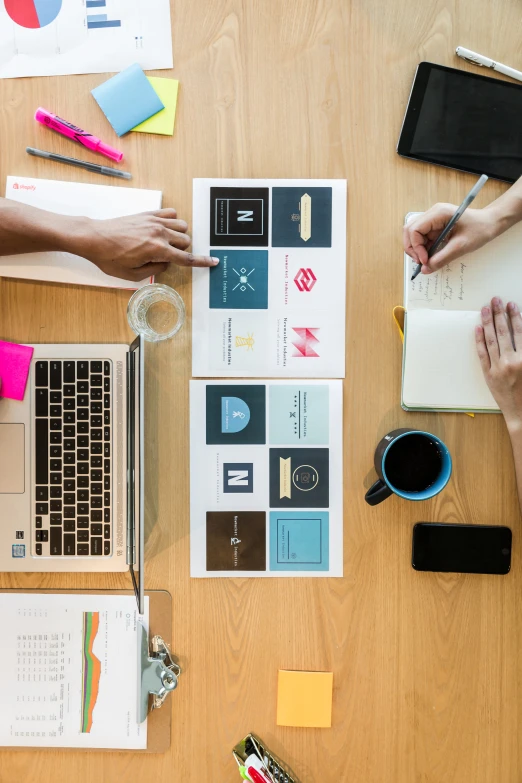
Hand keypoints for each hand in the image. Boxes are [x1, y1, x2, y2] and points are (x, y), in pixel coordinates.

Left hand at [72, 209, 218, 280]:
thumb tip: (165, 263)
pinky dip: (172, 221)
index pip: (186, 258)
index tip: (213, 262)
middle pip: (186, 240)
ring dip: (179, 236)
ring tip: (166, 243)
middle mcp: (159, 233)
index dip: (202, 262)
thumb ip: (154, 270)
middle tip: (167, 256)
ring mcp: (154, 221)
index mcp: (157, 250)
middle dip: (182, 250)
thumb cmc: (110, 258)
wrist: (93, 238)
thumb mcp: (132, 275)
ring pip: (182, 226)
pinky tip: (163, 229)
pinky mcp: (147, 214)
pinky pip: (171, 213)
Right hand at [403, 204, 498, 274]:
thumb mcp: (461, 246)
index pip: (414, 229)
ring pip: (414, 235)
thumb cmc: (479, 230)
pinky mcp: (435, 226)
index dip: (416, 246)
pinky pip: (423, 238)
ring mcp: (433, 220)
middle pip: (410, 231)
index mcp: (438, 213)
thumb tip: (426, 269)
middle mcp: (432, 214)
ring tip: (427, 260)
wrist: (490, 223)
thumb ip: (441, 258)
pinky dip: (424, 249)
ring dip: (417, 249)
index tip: (425, 260)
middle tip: (422, 262)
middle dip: (413, 248)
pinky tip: (431, 256)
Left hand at [475, 297, 521, 429]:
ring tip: (485, 309)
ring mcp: (497, 368)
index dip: (515, 317)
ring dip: (487, 323)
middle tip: (495, 300)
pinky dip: (478, 341)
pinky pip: (482, 355)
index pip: (519, 332)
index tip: (512, 304)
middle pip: (503, 332)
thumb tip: (521, 333)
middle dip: (499, 314)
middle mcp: (511, 362)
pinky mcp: (488, 375)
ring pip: (491, 341)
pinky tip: (477, 329)